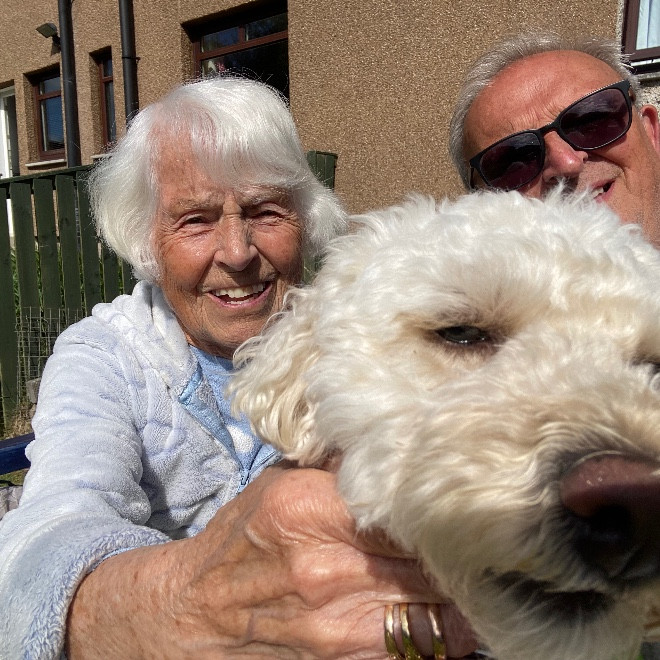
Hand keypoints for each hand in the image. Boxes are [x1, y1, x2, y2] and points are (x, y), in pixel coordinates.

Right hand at [66, 464, 477, 657]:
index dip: (436, 499)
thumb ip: (335, 462)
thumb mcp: (278, 481)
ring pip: (436, 608)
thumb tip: (391, 433)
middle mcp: (323, 567)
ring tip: (472, 567)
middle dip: (458, 543)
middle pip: (426, 555)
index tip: (458, 493)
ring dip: (461, 589)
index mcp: (305, 508)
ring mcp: (335, 624)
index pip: (400, 501)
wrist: (193, 613)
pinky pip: (420, 647)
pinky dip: (444, 629)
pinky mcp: (343, 659)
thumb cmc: (242, 538)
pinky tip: (447, 607)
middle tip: (482, 528)